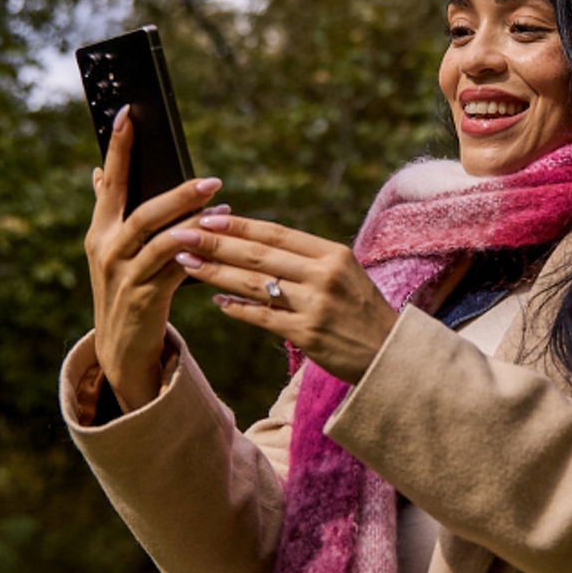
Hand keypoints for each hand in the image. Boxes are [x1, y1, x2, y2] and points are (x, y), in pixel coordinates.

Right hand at [84, 105, 223, 410]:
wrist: (120, 347)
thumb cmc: (125, 288)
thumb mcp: (110, 251)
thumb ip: (109, 212)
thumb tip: (99, 172)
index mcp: (98, 232)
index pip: (109, 183)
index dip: (118, 149)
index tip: (128, 114)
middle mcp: (106, 250)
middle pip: (142, 213)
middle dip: (178, 194)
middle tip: (212, 180)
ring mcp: (124, 275)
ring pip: (160, 242)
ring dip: (193, 224)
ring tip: (223, 208)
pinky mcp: (145, 298)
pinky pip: (175, 271)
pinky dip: (198, 255)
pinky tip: (219, 242)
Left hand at [167, 214, 397, 383]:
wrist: (391, 354)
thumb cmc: (363, 312)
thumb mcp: (346, 274)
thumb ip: (308, 259)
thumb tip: (258, 243)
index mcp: (333, 254)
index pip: (277, 234)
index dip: (239, 226)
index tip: (207, 218)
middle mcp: (324, 276)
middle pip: (259, 255)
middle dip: (215, 244)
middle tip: (180, 235)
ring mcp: (315, 306)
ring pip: (254, 284)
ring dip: (215, 273)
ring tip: (186, 263)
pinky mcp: (308, 334)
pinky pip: (262, 317)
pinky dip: (237, 308)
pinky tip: (217, 300)